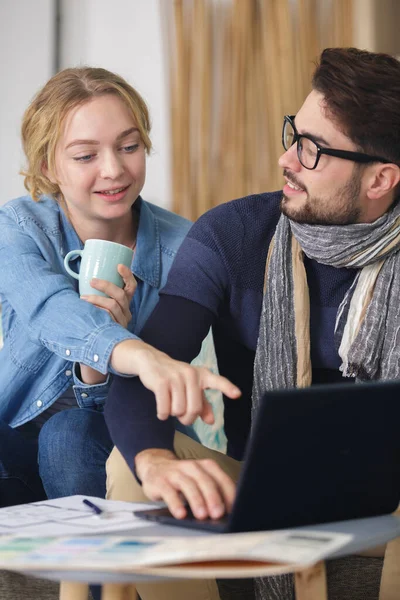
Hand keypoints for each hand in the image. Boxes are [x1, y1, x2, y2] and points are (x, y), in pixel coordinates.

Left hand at [81, 264, 136, 328]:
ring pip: (113, 306)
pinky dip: (97, 312)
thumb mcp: (102, 305)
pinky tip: (88, 311)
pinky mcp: (116, 330)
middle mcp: (126, 311)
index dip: (127, 275)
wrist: (101, 343)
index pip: (131, 286)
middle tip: (92, 281)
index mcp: (125, 302)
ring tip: (83, 298)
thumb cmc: (98, 318)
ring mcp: (122, 321)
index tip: (118, 266)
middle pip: (120, 295)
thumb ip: (98, 294)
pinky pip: (107, 318)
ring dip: (97, 299)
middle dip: (106, 286)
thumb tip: (84, 280)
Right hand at [111, 340, 241, 424]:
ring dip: (172, 414)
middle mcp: (191, 374)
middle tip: (181, 416)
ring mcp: (176, 377)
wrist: (152, 361)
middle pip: (194, 409)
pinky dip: (162, 414)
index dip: (227, 388)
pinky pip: (165, 409)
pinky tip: (161, 411)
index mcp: (202, 375)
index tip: (237, 394)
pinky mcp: (161, 382)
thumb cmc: (176, 378)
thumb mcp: (191, 388)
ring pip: (178, 411)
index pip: (218, 381)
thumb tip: (211, 421)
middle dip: (187, 419)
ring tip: (170, 406)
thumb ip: (202, 404)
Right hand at [136, 449, 235, 519]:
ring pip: (188, 485)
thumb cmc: (183, 478)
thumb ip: (212, 491)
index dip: (228, 494)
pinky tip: (180, 514)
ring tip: (202, 516)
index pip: (221, 479)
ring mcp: (175, 473)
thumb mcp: (198, 480)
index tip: (233, 509)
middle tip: (218, 514)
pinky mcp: (160, 481)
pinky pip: (168, 492)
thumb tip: (227, 513)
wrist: (154, 466)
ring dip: (196, 500)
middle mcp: (191, 467)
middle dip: (213, 497)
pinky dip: (175, 503)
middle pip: (205, 480)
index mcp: (205, 466)